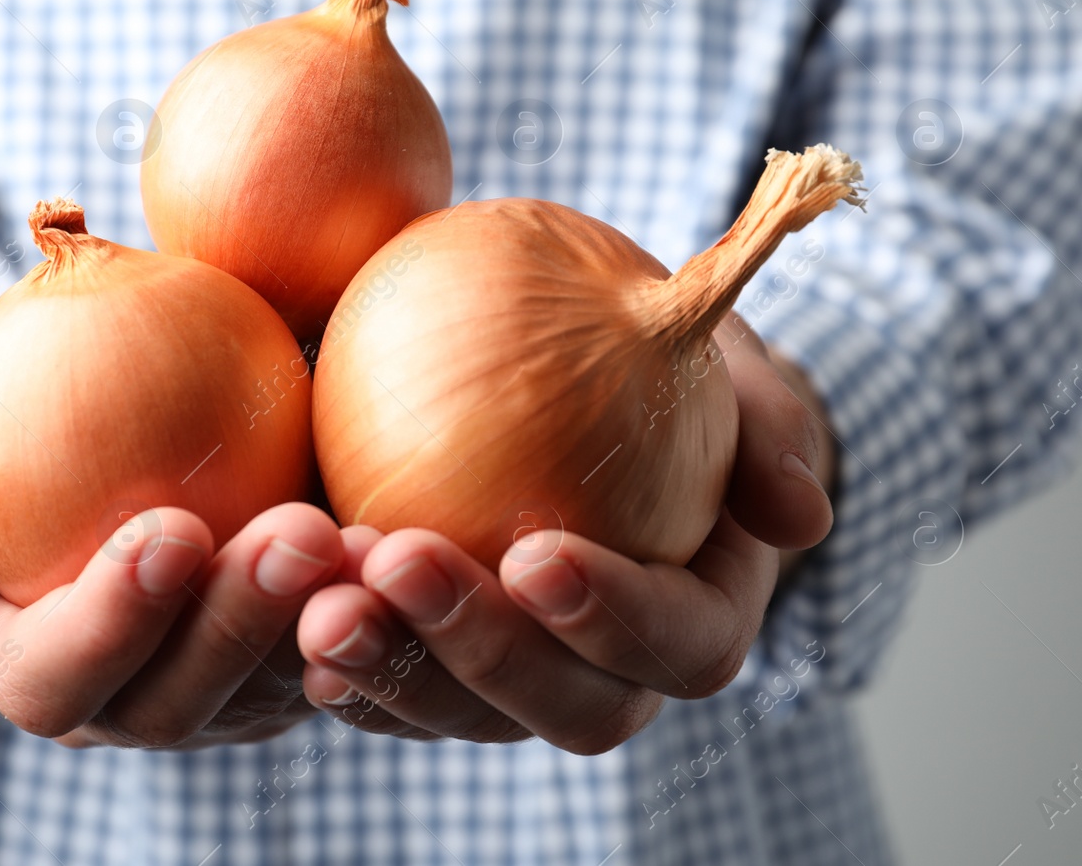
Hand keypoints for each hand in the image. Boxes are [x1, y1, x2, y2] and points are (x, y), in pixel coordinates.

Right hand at [0, 328, 343, 747]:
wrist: (93, 387)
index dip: (108, 623)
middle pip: (176, 701)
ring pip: (274, 687)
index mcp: (18, 656)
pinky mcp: (286, 651)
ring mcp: (211, 682)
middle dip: (237, 629)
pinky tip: (414, 536)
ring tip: (373, 538)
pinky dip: (377, 602)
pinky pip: (338, 646)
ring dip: (326, 622)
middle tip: (298, 534)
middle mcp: (116, 693)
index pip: (52, 675)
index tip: (166, 527)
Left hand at [294, 317, 834, 753]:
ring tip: (321, 601)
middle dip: (482, 651)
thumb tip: (799, 511)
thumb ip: (770, 427)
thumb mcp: (733, 369)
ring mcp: (516, 678)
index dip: (618, 617)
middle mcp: (609, 671)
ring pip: (460, 713)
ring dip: (392, 665)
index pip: (680, 647)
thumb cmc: (673, 374)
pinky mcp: (434, 661)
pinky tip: (282, 608)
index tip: (537, 549)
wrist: (586, 386)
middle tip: (400, 560)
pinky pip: (388, 684)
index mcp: (696, 617)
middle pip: (564, 707)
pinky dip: (339, 660)